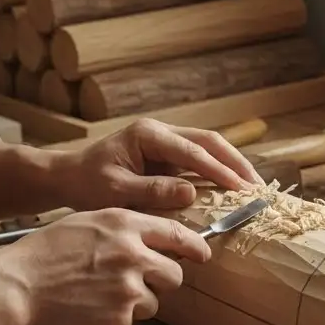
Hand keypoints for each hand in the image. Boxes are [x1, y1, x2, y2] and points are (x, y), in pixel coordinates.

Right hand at [0, 208, 211, 324]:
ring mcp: (129, 290)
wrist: (16, 286)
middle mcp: (134, 255)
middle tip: (137, 281)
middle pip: (174, 274)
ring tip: (99, 295)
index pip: (177, 234)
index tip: (202, 253)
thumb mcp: (88, 222)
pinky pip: (129, 322)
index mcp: (126, 226)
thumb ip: (125, 228)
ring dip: (135, 302)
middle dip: (162, 279)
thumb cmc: (45, 252)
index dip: (195, 246)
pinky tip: (88, 309)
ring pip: (153, 301)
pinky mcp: (120, 320)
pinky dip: (114, 319)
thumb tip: (156, 238)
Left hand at [58, 118, 264, 212]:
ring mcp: (166, 142)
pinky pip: (200, 161)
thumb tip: (191, 192)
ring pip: (209, 148)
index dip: (219, 170)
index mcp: (148, 135)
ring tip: (253, 186)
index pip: (193, 151)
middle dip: (236, 162)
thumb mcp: (115, 191)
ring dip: (232, 166)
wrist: (68, 178)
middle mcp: (161, 132)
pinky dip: (219, 172)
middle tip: (257, 186)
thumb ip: (152, 191)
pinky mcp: (168, 156)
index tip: (240, 189)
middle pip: (209, 141)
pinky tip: (233, 188)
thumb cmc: (86, 184)